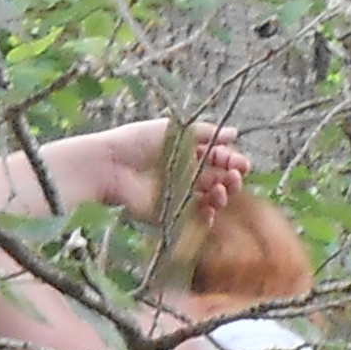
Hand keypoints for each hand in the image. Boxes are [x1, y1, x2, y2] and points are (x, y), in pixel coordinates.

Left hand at [80, 114, 247, 220]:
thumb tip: (234, 133)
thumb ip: (204, 132)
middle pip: (218, 178)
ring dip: (222, 196)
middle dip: (231, 179)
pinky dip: (207, 217)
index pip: (218, 158)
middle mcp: (186, 174)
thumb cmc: (137, 142)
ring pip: (211, 199)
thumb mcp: (174, 130)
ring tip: (220, 191)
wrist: (109, 166)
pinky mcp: (170, 213)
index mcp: (188, 152)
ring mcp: (179, 195)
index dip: (232, 161)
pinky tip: (210, 210)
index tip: (241, 164)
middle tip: (234, 177)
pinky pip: (195, 218)